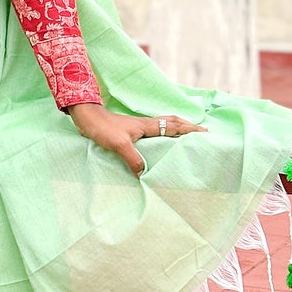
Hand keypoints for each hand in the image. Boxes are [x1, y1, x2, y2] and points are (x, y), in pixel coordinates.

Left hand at [69, 103, 204, 175]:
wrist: (86, 117)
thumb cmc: (102, 127)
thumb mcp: (118, 144)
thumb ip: (132, 157)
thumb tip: (145, 174)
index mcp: (147, 125)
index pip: (173, 126)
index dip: (189, 129)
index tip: (205, 133)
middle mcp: (145, 124)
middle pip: (172, 122)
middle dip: (187, 127)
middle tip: (201, 132)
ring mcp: (138, 127)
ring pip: (163, 125)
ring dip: (176, 129)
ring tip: (186, 136)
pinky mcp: (130, 131)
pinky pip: (154, 131)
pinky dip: (163, 134)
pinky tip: (160, 142)